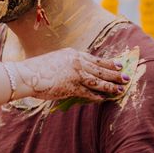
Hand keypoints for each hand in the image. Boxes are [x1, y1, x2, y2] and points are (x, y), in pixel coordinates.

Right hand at [13, 48, 127, 103]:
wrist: (27, 75)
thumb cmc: (37, 69)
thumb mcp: (55, 60)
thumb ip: (67, 63)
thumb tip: (76, 71)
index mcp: (72, 54)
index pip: (95, 58)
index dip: (108, 62)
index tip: (118, 64)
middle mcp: (77, 62)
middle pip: (100, 69)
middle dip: (115, 73)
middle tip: (126, 76)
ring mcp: (75, 74)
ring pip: (98, 81)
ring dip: (111, 85)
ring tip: (121, 88)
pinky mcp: (72, 87)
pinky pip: (89, 92)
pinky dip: (98, 96)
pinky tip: (105, 98)